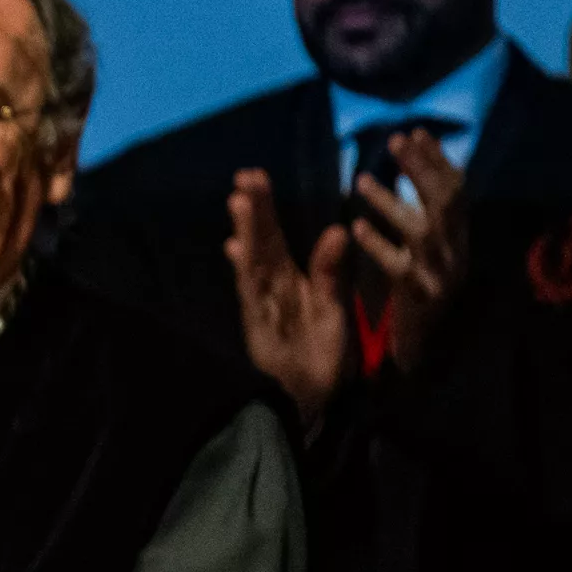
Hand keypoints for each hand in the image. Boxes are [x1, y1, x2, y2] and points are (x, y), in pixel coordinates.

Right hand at [225, 167, 350, 428]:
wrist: (312, 397)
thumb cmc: (322, 353)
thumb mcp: (333, 306)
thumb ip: (329, 271)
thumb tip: (335, 229)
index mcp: (292, 279)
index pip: (276, 237)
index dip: (267, 209)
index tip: (257, 177)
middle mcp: (273, 287)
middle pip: (262, 243)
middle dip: (254, 210)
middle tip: (245, 175)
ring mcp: (263, 305)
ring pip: (255, 261)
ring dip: (248, 232)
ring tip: (240, 201)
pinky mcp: (259, 324)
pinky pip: (254, 292)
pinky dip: (246, 270)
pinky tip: (236, 248)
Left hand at [349, 129, 469, 373]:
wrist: (416, 356)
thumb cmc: (413, 301)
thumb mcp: (423, 255)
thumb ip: (420, 220)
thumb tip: (415, 172)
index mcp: (458, 239)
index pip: (456, 191)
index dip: (438, 161)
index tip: (415, 132)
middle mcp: (457, 252)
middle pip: (447, 201)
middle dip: (423, 168)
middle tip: (397, 140)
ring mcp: (441, 275)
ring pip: (423, 229)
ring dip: (392, 202)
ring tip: (360, 180)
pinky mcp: (418, 298)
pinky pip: (399, 266)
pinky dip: (379, 245)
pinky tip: (355, 228)